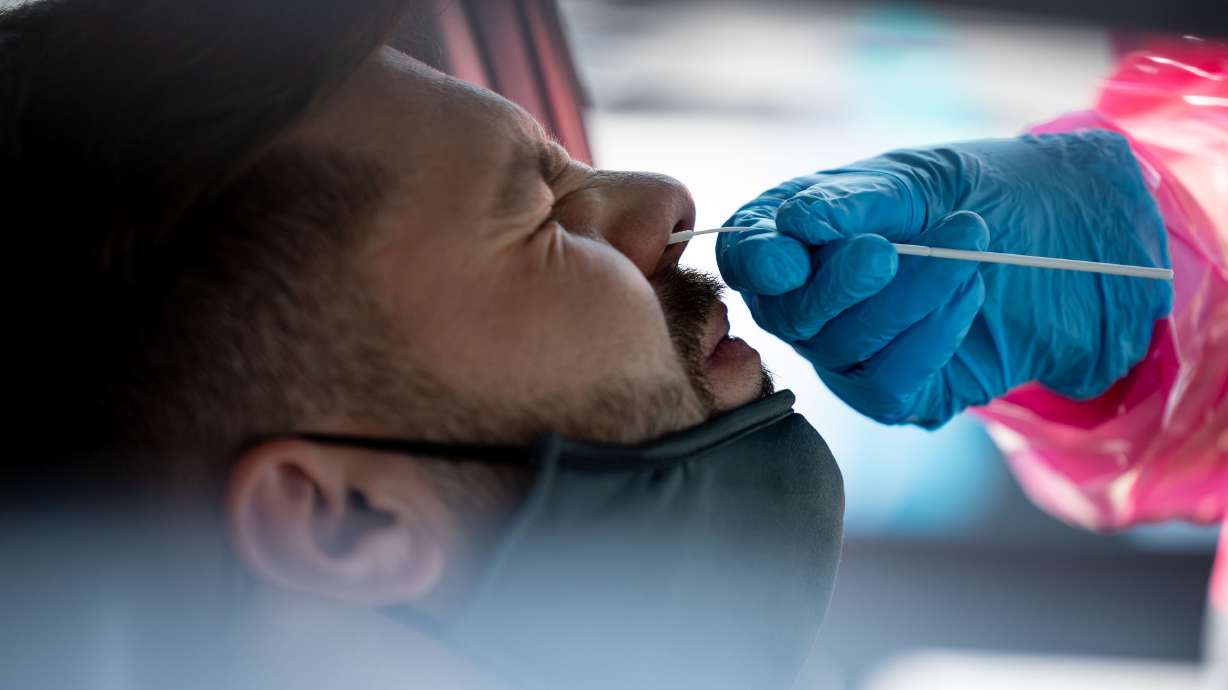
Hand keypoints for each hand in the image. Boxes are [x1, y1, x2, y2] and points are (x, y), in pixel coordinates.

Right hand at [716, 131, 1171, 427]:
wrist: (1049, 242)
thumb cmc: (964, 199)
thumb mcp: (914, 180)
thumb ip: (852, 200)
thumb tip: (796, 222)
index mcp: (791, 238)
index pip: (745, 259)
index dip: (757, 263)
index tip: (789, 258)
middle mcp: (805, 304)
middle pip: (789, 315)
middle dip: (838, 285)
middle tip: (885, 249)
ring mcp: (842, 356)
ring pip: (842, 348)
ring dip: (908, 298)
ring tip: (968, 246)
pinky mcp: (890, 395)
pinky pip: (887, 385)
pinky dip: (931, 337)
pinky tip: (968, 294)